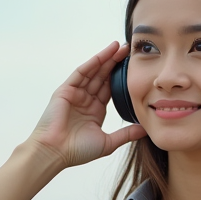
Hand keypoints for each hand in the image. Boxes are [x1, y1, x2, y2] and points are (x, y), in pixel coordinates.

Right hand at [27, 42, 145, 167]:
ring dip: (106, 58)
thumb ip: (126, 134)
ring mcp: (75, 93)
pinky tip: (105, 53)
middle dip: (115, 62)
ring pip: (94, 71)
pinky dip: (93, 62)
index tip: (135, 67)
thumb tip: (146, 130)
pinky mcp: (65, 90)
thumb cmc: (77, 151)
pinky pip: (81, 73)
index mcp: (95, 111)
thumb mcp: (108, 143)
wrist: (55, 153)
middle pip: (103, 77)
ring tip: (120, 47)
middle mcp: (85, 100)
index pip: (110, 88)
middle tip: (129, 49)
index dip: (122, 77)